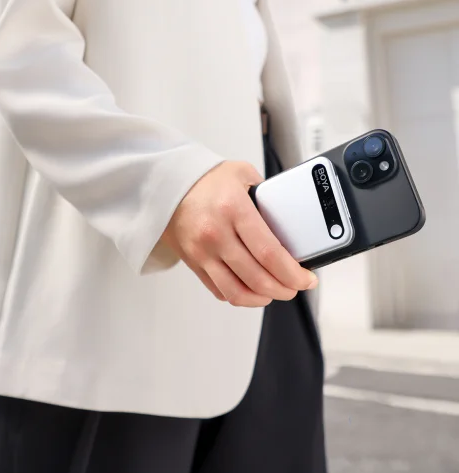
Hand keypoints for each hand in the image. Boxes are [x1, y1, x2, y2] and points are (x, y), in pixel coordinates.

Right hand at [162, 161, 318, 307]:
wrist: (166, 185)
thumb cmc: (206, 180)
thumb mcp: (242, 174)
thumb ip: (268, 194)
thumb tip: (290, 218)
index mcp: (233, 209)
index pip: (269, 253)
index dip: (293, 273)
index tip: (307, 278)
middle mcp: (215, 234)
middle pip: (257, 278)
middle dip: (285, 289)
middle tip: (296, 286)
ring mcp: (202, 252)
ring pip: (238, 293)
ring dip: (263, 298)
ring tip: (276, 291)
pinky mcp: (193, 263)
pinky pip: (220, 291)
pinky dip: (241, 296)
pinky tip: (252, 289)